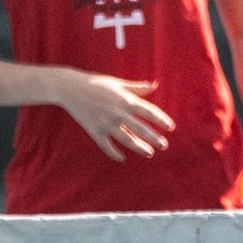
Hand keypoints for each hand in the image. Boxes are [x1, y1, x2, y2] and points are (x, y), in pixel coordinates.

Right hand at [59, 73, 175, 160]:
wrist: (71, 88)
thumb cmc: (96, 83)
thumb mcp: (118, 83)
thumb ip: (137, 87)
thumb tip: (155, 84)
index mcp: (125, 100)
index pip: (149, 112)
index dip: (161, 120)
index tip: (171, 127)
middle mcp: (118, 113)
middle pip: (140, 128)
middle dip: (154, 138)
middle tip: (164, 145)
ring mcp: (106, 123)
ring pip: (126, 139)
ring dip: (139, 147)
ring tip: (149, 153)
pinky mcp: (94, 131)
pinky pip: (106, 146)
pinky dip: (114, 153)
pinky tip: (122, 158)